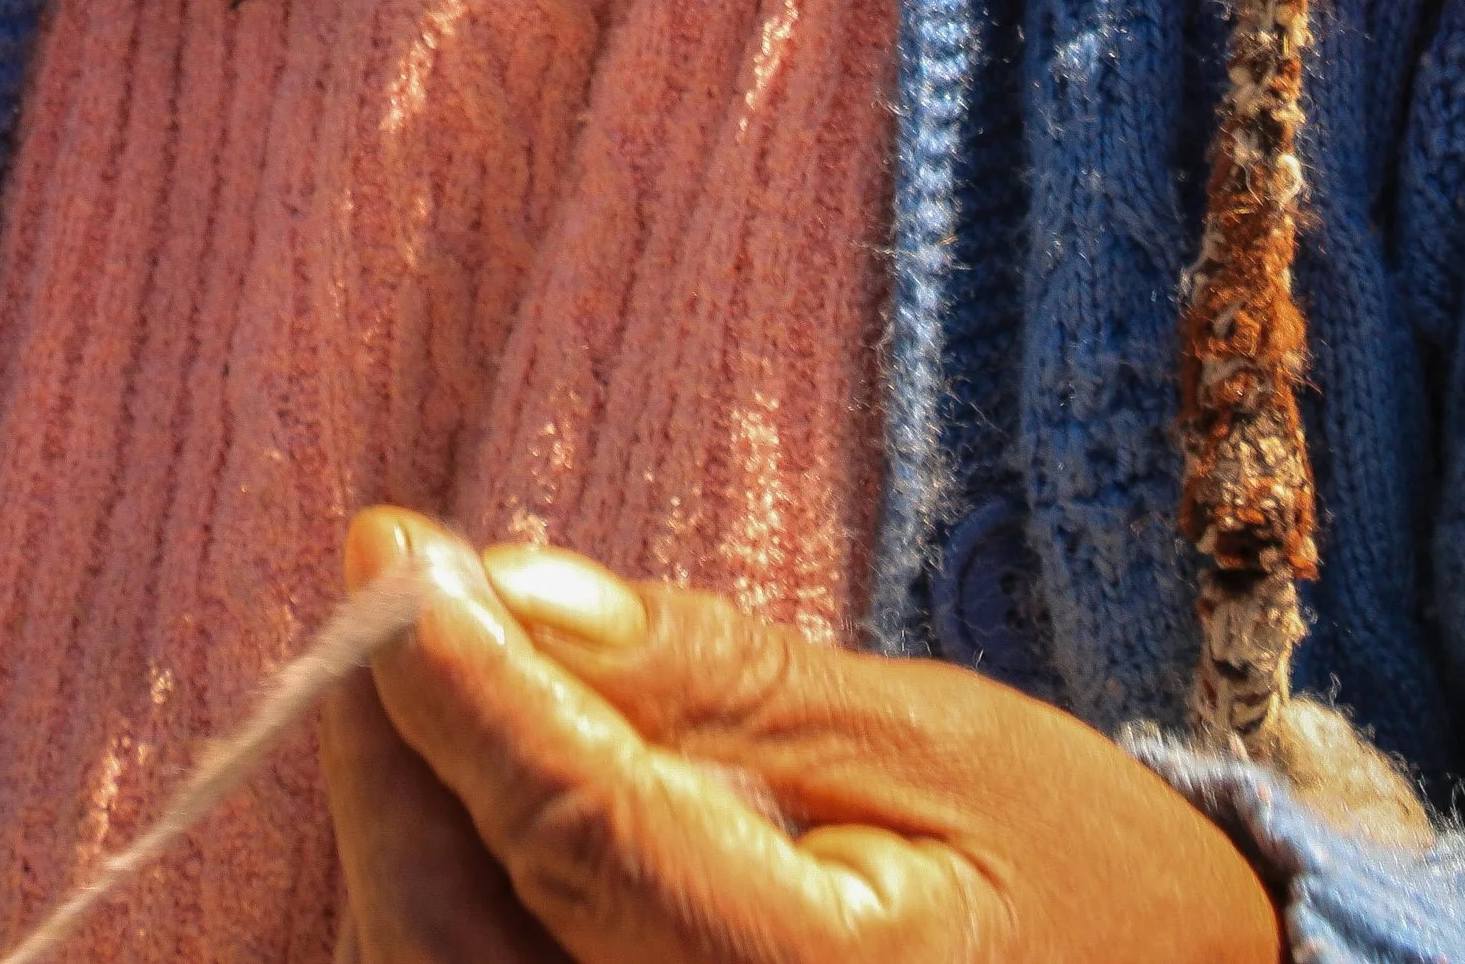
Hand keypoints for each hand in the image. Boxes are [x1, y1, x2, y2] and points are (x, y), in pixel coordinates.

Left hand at [320, 510, 1280, 962]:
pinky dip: (441, 919)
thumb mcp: (925, 737)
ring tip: (438, 694)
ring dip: (400, 840)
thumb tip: (515, 588)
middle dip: (395, 758)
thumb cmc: (1073, 877)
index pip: (576, 836)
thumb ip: (710, 677)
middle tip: (394, 600)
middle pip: (452, 940)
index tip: (391, 541)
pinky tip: (469, 814)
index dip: (457, 682)